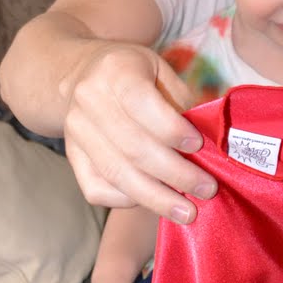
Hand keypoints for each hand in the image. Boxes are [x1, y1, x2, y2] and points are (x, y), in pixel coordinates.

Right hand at [62, 42, 217, 221]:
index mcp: (115, 70)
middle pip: (132, 146)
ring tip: (187, 212)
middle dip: (175, 173)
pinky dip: (128, 201)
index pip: (141, 103)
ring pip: (116, 173)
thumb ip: (182, 102)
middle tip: (206, 189)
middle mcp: (88, 100)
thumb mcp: (161, 71)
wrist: (83, 76)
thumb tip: (210, 144)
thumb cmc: (136, 75)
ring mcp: (75, 131)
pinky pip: (97, 190)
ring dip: (156, 198)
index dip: (172, 129)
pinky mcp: (72, 157)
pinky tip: (154, 202)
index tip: (199, 146)